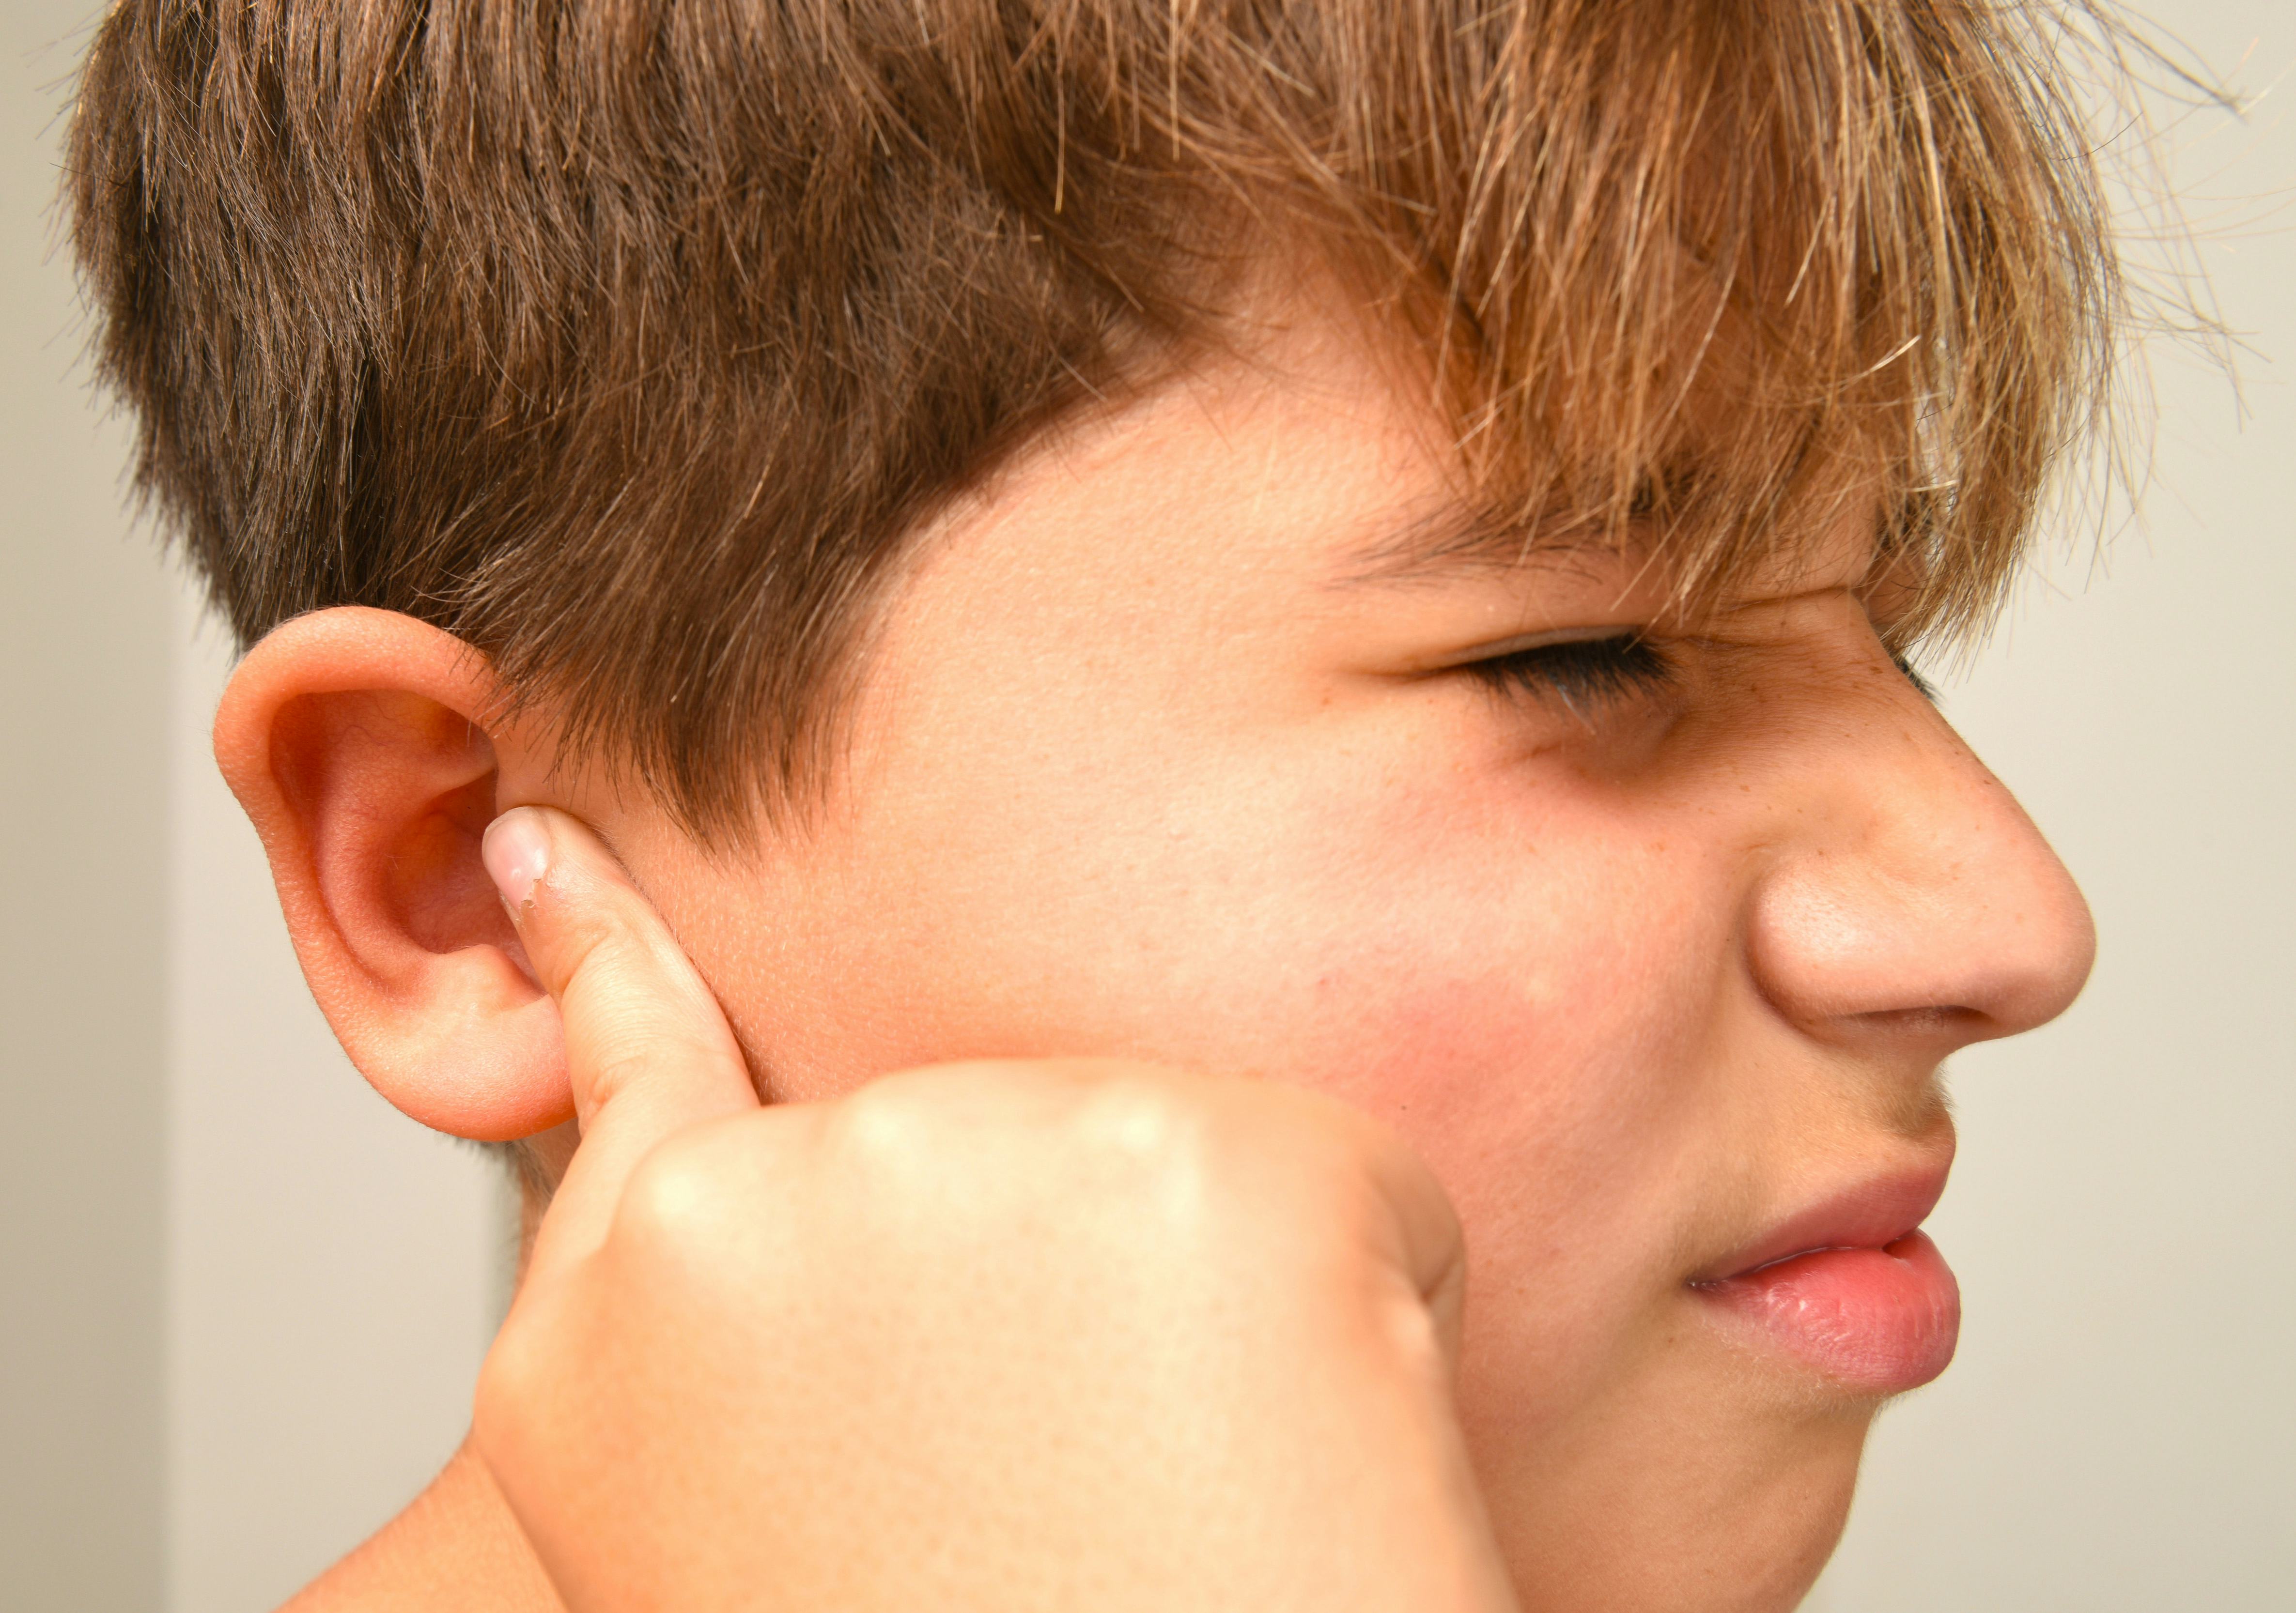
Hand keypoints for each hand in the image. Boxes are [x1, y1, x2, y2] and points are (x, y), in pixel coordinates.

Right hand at [470, 805, 1517, 1611]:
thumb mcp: (812, 1498)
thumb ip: (791, 1319)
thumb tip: (852, 1180)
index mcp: (615, 1342)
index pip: (618, 1069)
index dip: (601, 952)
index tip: (549, 836)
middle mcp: (747, 1218)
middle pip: (977, 1141)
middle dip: (1072, 1284)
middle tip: (1087, 1501)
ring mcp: (954, 1153)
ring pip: (1159, 1153)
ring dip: (1214, 1310)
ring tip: (1179, 1500)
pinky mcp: (1190, 1149)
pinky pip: (1340, 1182)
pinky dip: (1368, 1310)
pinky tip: (1299, 1452)